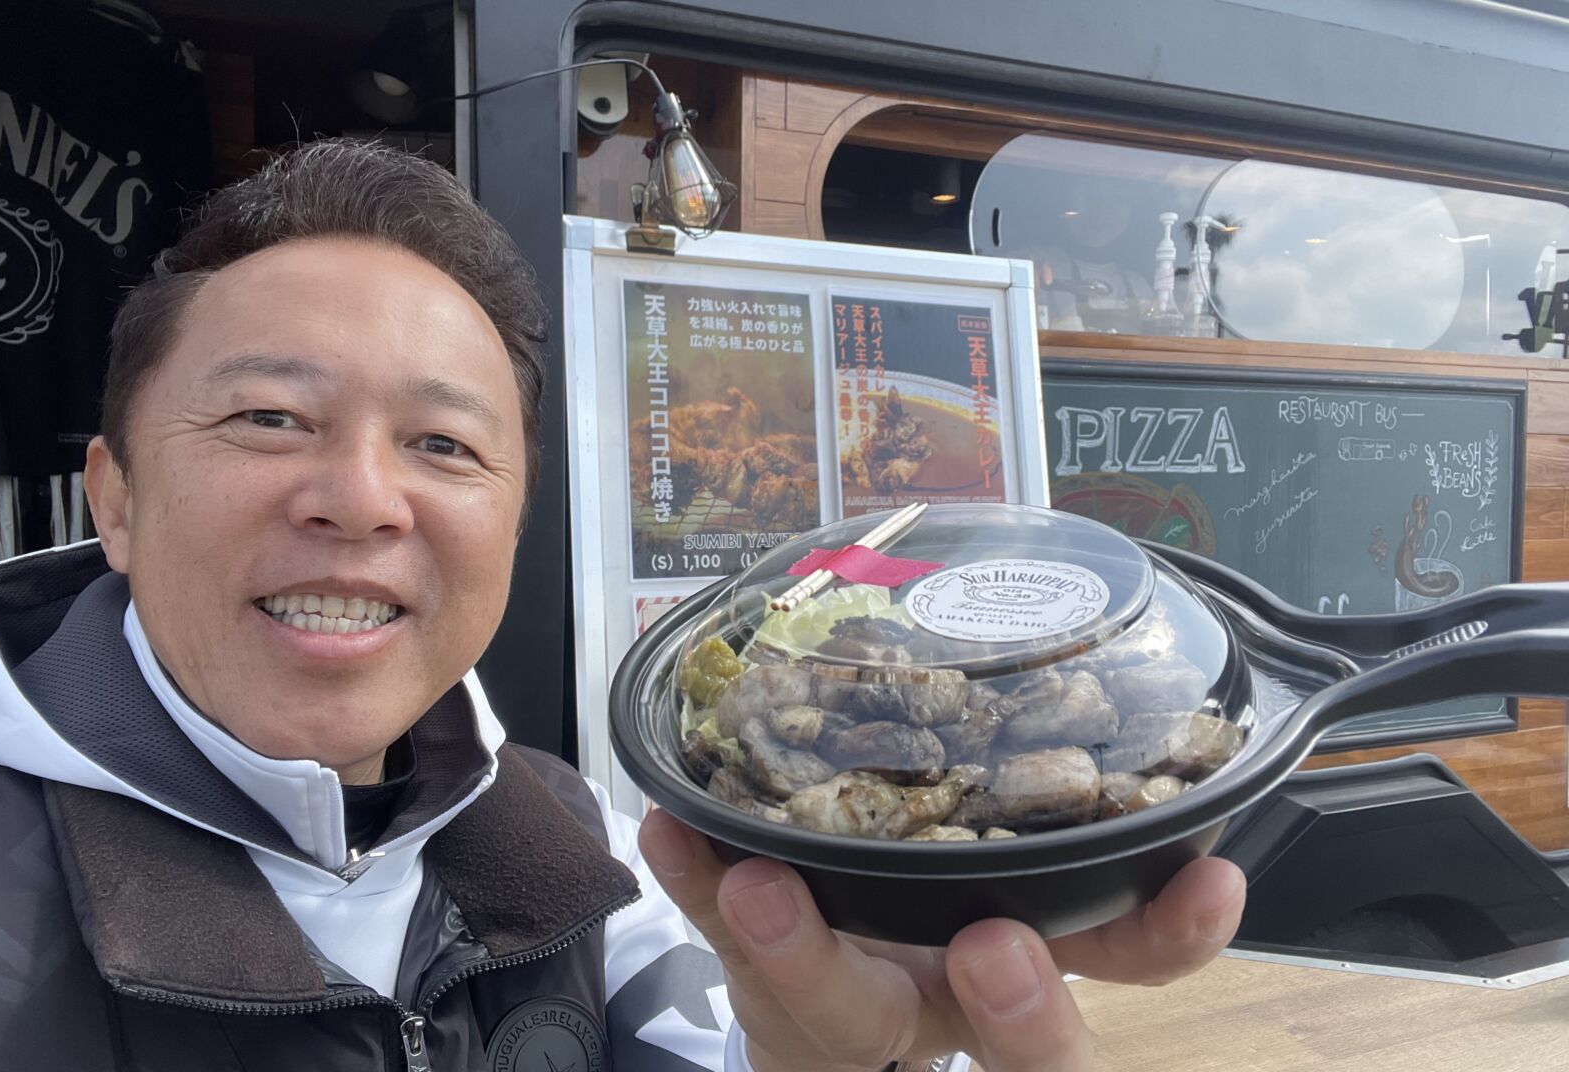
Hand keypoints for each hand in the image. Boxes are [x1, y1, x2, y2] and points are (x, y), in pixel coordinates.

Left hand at [638, 810, 1244, 1071]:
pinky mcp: (770, 986)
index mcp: (1035, 967)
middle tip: (999, 949)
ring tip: (762, 887)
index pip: (1126, 964)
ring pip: (839, 1006)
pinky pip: (721, 932)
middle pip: (1000, 1048)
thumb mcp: (1040, 924)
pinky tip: (668, 829)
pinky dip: (693, 879)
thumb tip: (1202, 845)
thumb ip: (1115, 899)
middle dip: (1016, 1016)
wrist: (843, 1036)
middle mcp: (948, 1000)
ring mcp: (855, 1002)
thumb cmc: (947, 957)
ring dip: (799, 952)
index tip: (1210, 881)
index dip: (1171, 935)